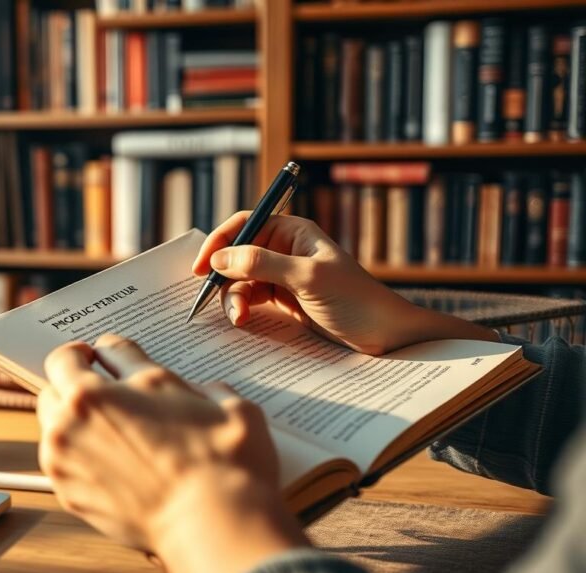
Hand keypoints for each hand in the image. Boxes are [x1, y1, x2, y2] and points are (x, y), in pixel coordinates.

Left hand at [37, 334, 306, 572]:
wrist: (213, 525)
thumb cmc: (227, 464)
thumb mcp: (227, 405)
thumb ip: (198, 389)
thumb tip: (192, 391)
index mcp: (118, 383)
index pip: (98, 348)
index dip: (105, 350)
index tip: (110, 358)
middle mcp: (82, 414)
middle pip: (56, 377)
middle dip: (74, 377)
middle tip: (97, 388)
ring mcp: (67, 453)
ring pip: (49, 418)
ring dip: (68, 415)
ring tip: (98, 427)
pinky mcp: (66, 489)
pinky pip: (56, 459)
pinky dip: (73, 454)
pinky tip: (102, 462)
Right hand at [192, 213, 496, 353]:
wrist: (384, 334)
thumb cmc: (354, 299)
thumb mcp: (306, 278)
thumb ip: (261, 264)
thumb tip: (219, 258)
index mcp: (293, 232)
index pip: (245, 224)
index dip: (220, 241)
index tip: (201, 265)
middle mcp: (285, 249)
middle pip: (237, 254)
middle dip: (223, 276)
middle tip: (211, 296)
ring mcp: (283, 276)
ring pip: (240, 280)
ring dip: (233, 297)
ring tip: (238, 317)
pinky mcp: (283, 301)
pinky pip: (250, 299)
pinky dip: (242, 308)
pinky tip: (244, 320)